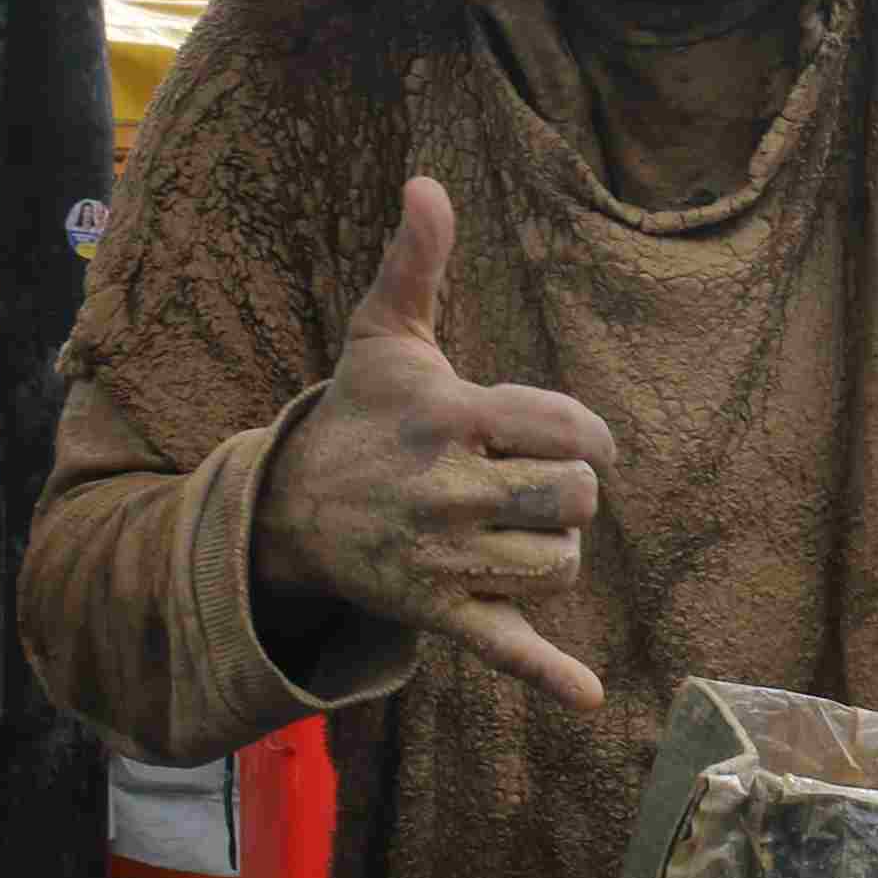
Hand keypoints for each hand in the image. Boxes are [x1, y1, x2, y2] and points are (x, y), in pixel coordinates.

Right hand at [254, 176, 618, 712]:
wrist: (288, 509)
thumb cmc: (358, 415)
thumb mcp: (385, 336)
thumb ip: (416, 261)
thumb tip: (426, 182)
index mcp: (451, 419)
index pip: (571, 429)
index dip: (589, 435)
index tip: (570, 439)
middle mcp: (450, 491)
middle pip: (575, 500)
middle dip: (571, 493)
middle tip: (534, 486)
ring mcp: (444, 558)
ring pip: (558, 565)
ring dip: (557, 552)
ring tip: (521, 534)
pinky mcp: (439, 613)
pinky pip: (505, 648)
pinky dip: (549, 675)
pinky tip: (588, 695)